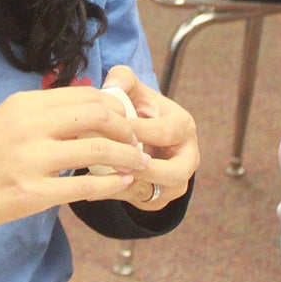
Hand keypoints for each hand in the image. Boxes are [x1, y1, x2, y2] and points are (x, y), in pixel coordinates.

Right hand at [0, 86, 145, 239]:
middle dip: (127, 128)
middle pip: (99, 115)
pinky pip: (85, 188)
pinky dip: (111, 185)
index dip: (116, 106)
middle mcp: (29, 127)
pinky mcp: (32, 195)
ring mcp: (31, 161)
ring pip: (98, 151)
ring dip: (127, 157)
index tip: (127, 119)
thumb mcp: (4, 119)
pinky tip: (122, 185)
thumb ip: (42, 114)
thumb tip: (87, 108)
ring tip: (139, 163)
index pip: (86, 94)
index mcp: (24, 104)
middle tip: (137, 140)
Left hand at [97, 66, 199, 210]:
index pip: (164, 132)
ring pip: (158, 192)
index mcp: (183, 126)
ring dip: (130, 185)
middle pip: (175, 172)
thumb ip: (123, 79)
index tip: (109, 129)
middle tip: (115, 162)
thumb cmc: (139, 110)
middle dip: (145, 169)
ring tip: (102, 178)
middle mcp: (188, 157)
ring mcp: (176, 182)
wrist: (146, 139)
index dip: (137, 131)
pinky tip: (92, 187)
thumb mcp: (134, 91)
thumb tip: (112, 85)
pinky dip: (116, 194)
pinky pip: (140, 202)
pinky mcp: (160, 199)